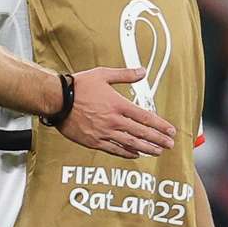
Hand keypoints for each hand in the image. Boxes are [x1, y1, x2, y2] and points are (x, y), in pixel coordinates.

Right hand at [58, 67, 177, 157]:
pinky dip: (126, 153)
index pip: (145, 117)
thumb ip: (124, 75)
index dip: (160, 125)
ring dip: (146, 148)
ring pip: (130, 143)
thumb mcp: (103, 74)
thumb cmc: (78, 86)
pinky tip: (135, 154)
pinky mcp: (94, 141)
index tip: (170, 130)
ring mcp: (104, 132)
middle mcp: (113, 120)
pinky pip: (114, 149)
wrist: (57, 100)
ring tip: (157, 152)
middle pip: (141, 133)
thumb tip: (141, 71)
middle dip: (158, 139)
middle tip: (170, 144)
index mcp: (118, 104)